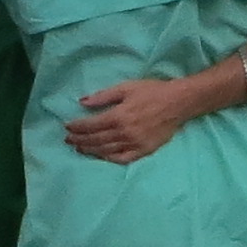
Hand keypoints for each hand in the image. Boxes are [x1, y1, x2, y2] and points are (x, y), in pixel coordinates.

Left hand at [68, 74, 206, 161]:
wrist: (179, 102)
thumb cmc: (152, 91)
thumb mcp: (126, 87)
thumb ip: (103, 96)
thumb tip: (82, 102)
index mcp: (118, 116)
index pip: (91, 126)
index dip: (77, 128)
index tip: (67, 128)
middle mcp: (124, 133)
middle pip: (96, 140)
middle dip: (80, 140)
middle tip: (69, 140)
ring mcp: (134, 144)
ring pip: (106, 151)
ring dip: (90, 150)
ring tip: (80, 149)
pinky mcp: (144, 150)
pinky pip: (123, 158)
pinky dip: (109, 159)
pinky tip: (102, 156)